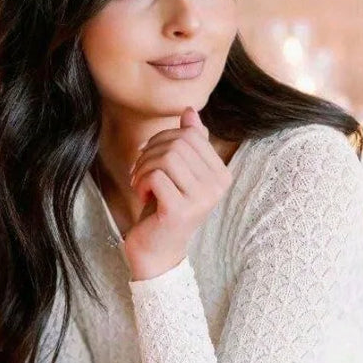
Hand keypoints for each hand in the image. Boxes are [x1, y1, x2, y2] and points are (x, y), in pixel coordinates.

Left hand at [124, 106, 233, 280]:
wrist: (157, 251)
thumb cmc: (165, 208)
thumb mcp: (178, 172)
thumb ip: (188, 143)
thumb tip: (190, 111)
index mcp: (222, 175)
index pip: (191, 135)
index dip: (163, 139)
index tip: (150, 157)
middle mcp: (217, 187)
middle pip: (178, 144)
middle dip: (150, 152)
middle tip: (141, 171)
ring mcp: (201, 199)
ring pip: (167, 158)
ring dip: (144, 167)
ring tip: (140, 182)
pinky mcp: (180, 210)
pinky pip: (156, 176)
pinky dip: (142, 182)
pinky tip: (143, 195)